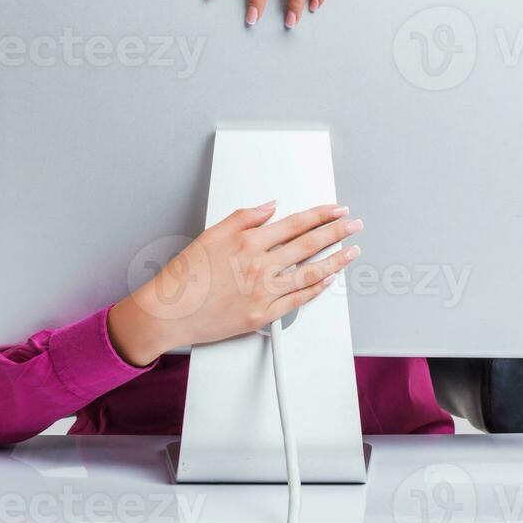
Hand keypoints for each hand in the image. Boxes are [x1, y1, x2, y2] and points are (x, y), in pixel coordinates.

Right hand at [107, 201, 363, 365]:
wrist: (169, 312)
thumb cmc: (185, 275)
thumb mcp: (212, 234)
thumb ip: (244, 217)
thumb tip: (269, 207)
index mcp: (248, 242)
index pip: (295, 224)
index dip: (320, 215)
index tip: (336, 210)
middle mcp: (260, 266)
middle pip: (309, 245)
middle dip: (337, 232)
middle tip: (354, 225)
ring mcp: (263, 293)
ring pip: (310, 273)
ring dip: (336, 260)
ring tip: (352, 251)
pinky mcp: (262, 315)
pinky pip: (298, 301)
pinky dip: (316, 289)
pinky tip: (327, 280)